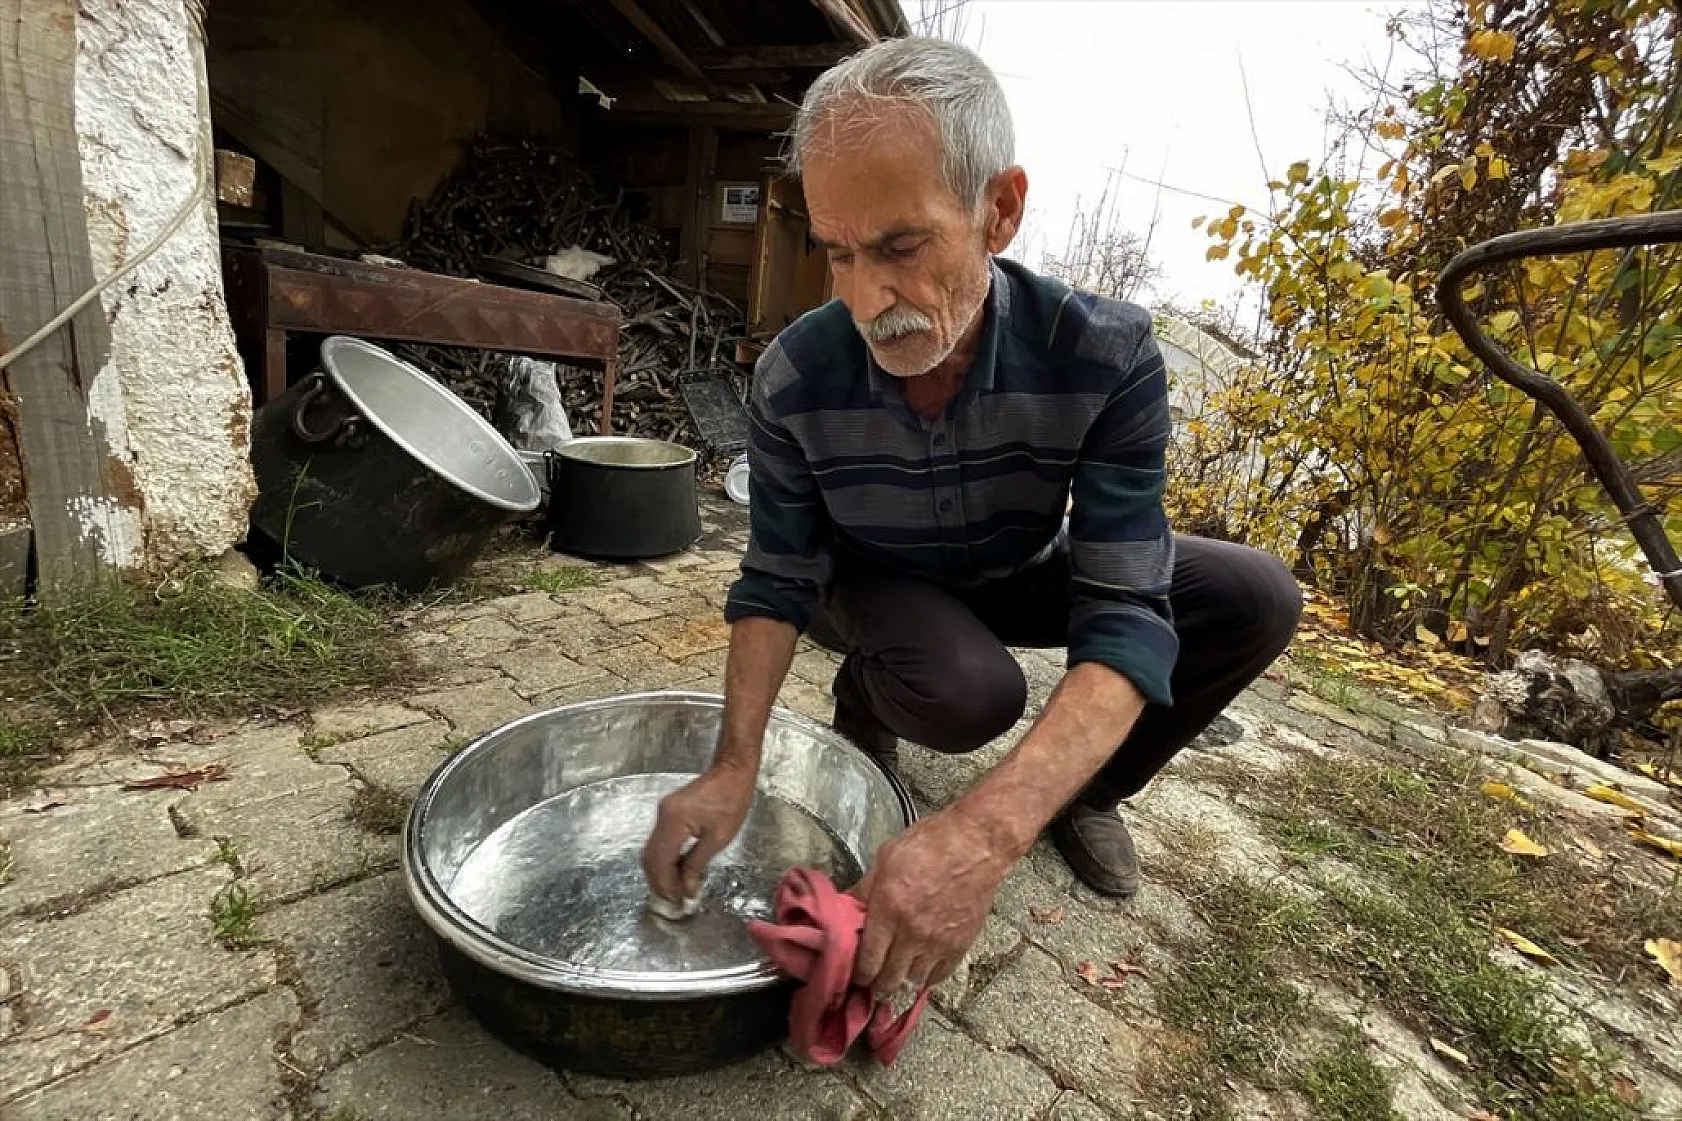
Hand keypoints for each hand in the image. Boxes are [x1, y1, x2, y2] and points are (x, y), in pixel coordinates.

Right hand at [641, 763, 755, 901]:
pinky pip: (659, 841)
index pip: (660, 861)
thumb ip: (697, 864)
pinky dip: (665, 859)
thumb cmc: (731, 801)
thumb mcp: (718, 838)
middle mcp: (662, 817)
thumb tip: (687, 888)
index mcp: (673, 821)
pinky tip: (677, 870)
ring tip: (676, 889)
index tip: (676, 901)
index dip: (665, 884)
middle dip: (659, 881)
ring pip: (652, 851)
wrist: (731, 772)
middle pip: (650, 857)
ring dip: (661, 871)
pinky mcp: (668, 813)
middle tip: (673, 899)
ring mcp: (662, 814)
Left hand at [850, 807, 1010, 995]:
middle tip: (869, 982)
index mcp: (889, 910)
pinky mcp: (960, 945)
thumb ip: (864, 888)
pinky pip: (939, 976)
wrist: (977, 844)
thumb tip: (844, 907)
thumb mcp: (886, 857)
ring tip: (894, 974)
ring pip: (912, 981)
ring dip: (900, 980)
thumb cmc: (931, 843)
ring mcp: (938, 942)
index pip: (867, 961)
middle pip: (888, 979)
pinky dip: (927, 977)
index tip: (853, 975)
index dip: (857, 975)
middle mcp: (912, 932)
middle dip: (875, 985)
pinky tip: (919, 969)